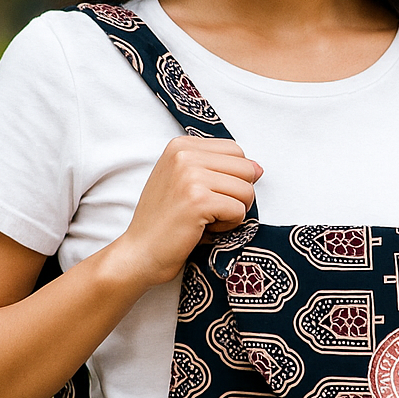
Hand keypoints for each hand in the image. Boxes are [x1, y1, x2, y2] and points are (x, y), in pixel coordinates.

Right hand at [115, 136, 261, 288]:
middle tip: (210, 210)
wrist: (140, 252)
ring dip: (233, 211)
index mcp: (181, 145)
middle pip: (246, 168)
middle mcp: (184, 154)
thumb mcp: (184, 181)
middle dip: (237, 195)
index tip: (207, 193)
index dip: (232, 177)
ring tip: (206, 220)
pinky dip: (229, 226)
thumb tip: (258, 168)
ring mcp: (190, 176)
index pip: (236, 150)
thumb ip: (218, 168)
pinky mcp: (198, 201)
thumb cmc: (164, 221)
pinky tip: (205, 229)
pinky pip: (239, 210)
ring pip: (246, 190)